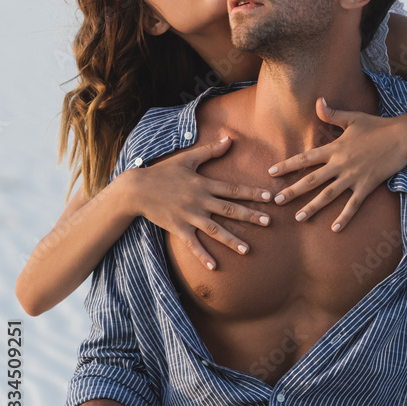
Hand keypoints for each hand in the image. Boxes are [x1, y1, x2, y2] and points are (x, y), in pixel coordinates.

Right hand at [124, 138, 272, 268]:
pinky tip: (214, 266)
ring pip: (214, 230)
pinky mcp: (178, 228)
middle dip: (250, 216)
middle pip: (229, 210)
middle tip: (268, 222)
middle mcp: (200, 201)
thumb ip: (210, 151)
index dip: (252, 193)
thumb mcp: (187, 158)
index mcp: (204, 184)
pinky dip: (203, 255)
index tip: (269, 197)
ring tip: (247, 249)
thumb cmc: (163, 172)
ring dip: (231, 240)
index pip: (233, 189)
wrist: (137, 189)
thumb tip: (229, 138)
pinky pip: (193, 244)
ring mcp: (189, 216)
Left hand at [268, 98, 406, 230]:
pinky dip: (344, 217)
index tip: (271, 172)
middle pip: (312, 180)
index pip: (305, 158)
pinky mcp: (367, 185)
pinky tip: (334, 228)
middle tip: (276, 201)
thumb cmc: (377, 125)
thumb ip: (332, 114)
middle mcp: (340, 164)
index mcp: (335, 148)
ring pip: (328, 195)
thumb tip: (318, 101)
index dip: (287, 165)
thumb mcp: (352, 118)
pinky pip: (353, 204)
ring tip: (298, 218)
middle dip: (293, 191)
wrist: (402, 136)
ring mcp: (353, 176)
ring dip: (312, 207)